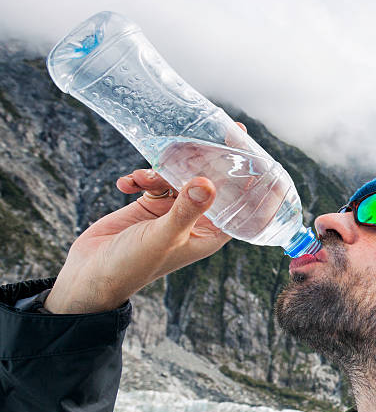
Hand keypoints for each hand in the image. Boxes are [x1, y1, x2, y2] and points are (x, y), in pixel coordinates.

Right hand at [45, 122, 248, 313]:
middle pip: (212, 180)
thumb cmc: (133, 266)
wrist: (92, 274)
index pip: (241, 201)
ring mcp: (175, 209)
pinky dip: (141, 177)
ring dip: (161, 170)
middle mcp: (198, 219)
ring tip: (143, 179)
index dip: (247, 176)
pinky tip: (126, 184)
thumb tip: (207, 183)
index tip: (247, 146)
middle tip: (196, 137)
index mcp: (212, 233)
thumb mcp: (163, 237)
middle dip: (202, 160)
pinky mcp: (152, 203)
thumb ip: (185, 210)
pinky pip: (155, 179)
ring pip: (181, 174)